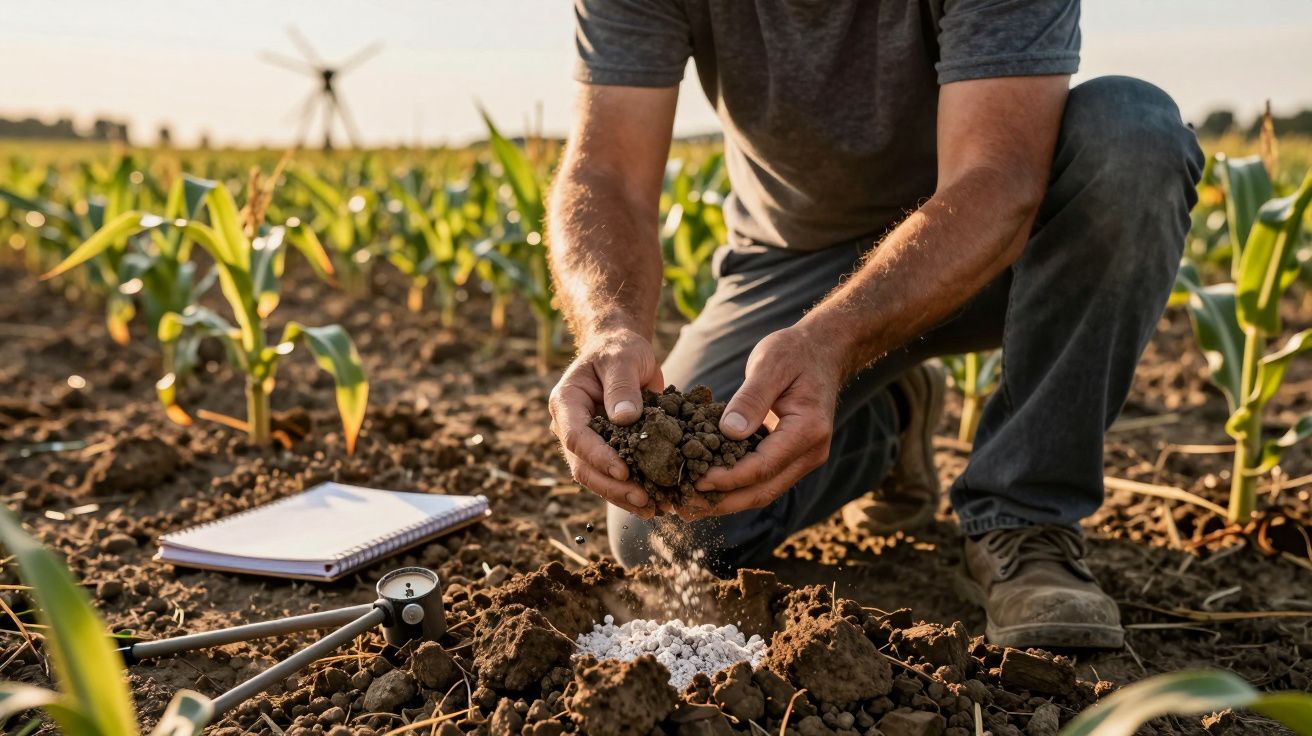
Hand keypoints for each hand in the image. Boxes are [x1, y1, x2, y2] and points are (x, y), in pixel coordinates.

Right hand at [549, 327, 662, 517]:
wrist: (622, 352)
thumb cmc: (620, 350)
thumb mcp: (623, 358)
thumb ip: (622, 386)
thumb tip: (624, 418)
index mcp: (566, 403)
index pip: (576, 437)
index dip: (598, 457)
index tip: (624, 471)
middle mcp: (570, 426)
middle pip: (583, 466)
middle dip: (612, 486)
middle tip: (643, 499)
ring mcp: (587, 442)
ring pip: (597, 478)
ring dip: (622, 496)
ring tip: (652, 508)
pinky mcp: (607, 450)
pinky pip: (614, 476)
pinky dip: (632, 490)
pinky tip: (655, 502)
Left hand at [691, 325, 843, 515]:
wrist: (822, 351)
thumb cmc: (795, 352)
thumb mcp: (770, 364)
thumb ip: (752, 398)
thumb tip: (728, 432)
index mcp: (808, 430)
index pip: (763, 466)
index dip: (727, 478)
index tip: (694, 481)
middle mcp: (810, 452)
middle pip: (762, 490)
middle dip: (722, 501)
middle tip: (684, 507)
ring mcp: (803, 458)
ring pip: (762, 491)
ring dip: (726, 501)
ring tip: (689, 506)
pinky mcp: (791, 457)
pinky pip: (762, 479)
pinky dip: (735, 486)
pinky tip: (706, 489)